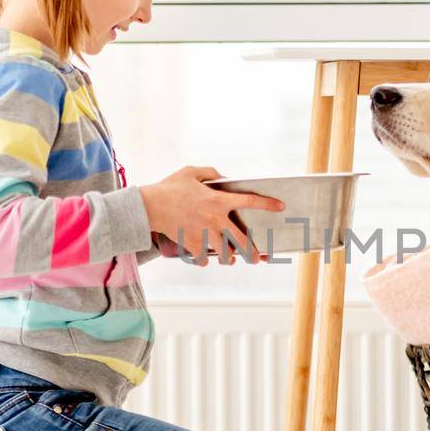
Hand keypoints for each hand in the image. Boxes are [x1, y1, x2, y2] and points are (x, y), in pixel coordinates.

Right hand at [137, 165, 284, 265]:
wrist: (149, 206)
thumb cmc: (170, 187)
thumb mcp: (192, 172)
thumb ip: (212, 173)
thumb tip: (224, 178)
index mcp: (219, 200)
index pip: (249, 201)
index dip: (267, 204)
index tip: (280, 207)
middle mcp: (216, 219)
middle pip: (242, 240)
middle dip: (253, 251)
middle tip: (260, 257)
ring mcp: (205, 234)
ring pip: (226, 253)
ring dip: (230, 258)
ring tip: (233, 259)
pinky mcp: (193, 245)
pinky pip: (205, 258)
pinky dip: (206, 259)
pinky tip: (207, 258)